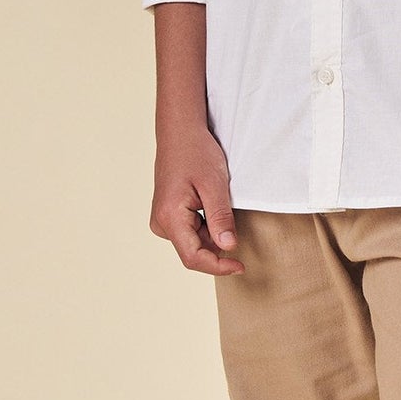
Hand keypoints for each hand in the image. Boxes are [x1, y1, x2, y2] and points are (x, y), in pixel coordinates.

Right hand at [150, 125, 244, 274]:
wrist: (180, 132)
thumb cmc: (195, 152)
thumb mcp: (215, 185)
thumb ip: (220, 218)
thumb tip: (228, 247)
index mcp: (169, 216)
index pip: (193, 257)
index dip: (218, 267)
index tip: (240, 266)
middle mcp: (160, 222)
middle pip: (193, 252)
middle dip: (217, 248)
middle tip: (237, 228)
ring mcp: (162, 220)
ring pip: (193, 243)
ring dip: (212, 235)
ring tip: (221, 206)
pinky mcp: (167, 216)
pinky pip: (190, 233)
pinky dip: (206, 228)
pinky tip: (212, 206)